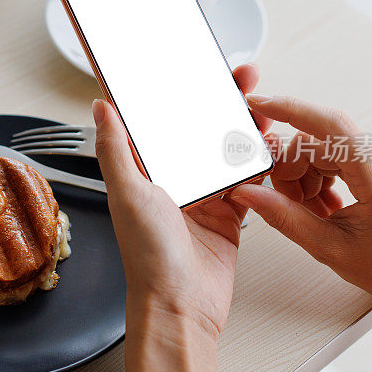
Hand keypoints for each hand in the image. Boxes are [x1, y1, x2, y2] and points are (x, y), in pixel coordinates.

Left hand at [93, 63, 270, 371]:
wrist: (181, 306)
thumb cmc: (148, 257)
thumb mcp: (127, 194)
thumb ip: (116, 149)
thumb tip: (100, 107)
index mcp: (146, 170)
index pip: (160, 120)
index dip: (175, 91)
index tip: (190, 65)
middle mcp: (175, 179)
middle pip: (199, 129)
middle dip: (219, 100)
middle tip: (240, 76)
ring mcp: (204, 195)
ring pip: (227, 149)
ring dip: (243, 127)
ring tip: (260, 107)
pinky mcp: (230, 214)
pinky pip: (249, 179)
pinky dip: (260, 162)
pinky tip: (270, 144)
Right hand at [229, 95, 371, 340]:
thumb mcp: (327, 247)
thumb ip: (283, 217)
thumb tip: (248, 193)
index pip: (332, 127)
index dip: (292, 110)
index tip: (260, 103)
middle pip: (317, 141)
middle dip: (292, 170)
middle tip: (288, 203)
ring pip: (321, 147)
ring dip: (304, 176)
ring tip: (310, 210)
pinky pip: (333, 154)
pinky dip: (317, 176)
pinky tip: (321, 203)